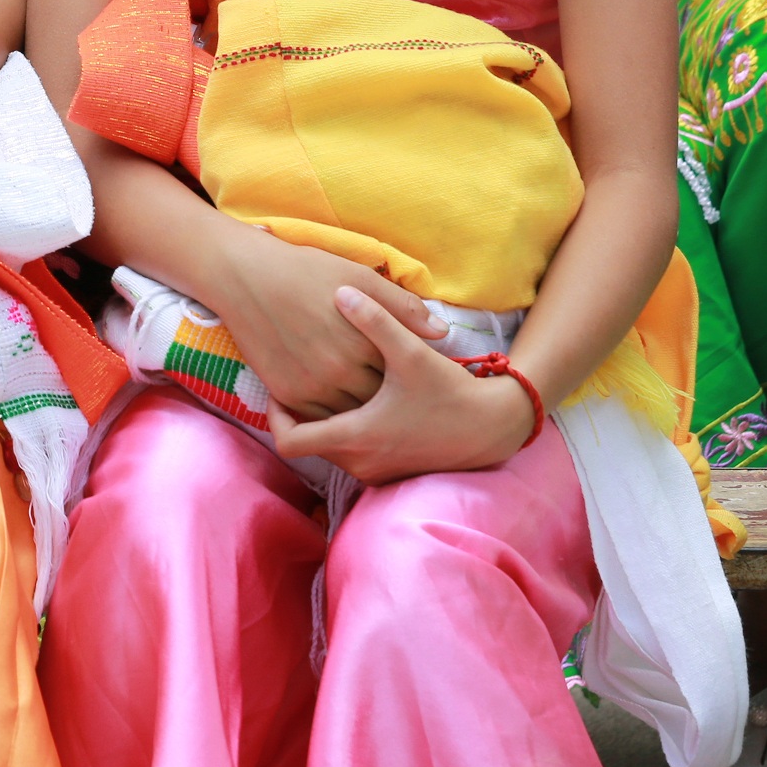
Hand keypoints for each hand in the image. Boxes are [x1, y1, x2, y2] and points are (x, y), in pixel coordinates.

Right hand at [210, 233, 444, 418]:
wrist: (244, 276)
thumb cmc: (305, 270)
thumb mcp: (360, 276)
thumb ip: (404, 307)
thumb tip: (443, 333)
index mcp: (365, 344)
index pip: (402, 375)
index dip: (408, 374)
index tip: (410, 371)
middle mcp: (341, 372)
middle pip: (380, 401)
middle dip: (389, 398)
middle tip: (396, 394)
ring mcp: (312, 386)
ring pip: (350, 415)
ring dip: (361, 411)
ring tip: (371, 403)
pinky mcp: (286, 393)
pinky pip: (318, 418)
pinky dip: (331, 414)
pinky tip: (337, 400)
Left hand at [270, 287, 539, 482]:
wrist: (492, 429)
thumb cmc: (450, 391)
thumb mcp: (412, 353)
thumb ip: (376, 321)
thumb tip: (341, 292)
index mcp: (356, 436)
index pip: (289, 440)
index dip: (274, 414)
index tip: (278, 387)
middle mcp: (359, 462)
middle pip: (305, 444)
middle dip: (296, 416)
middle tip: (294, 379)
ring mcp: (374, 472)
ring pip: (327, 451)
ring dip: (320, 423)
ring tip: (323, 387)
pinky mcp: (388, 473)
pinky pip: (350, 457)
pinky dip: (343, 434)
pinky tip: (352, 402)